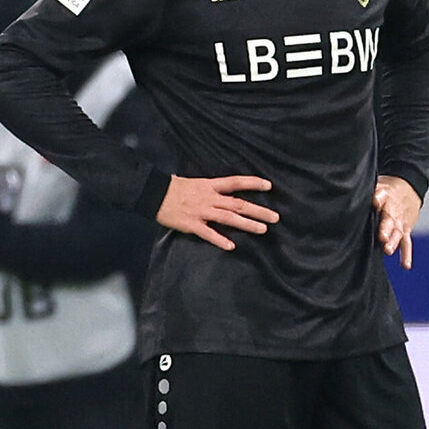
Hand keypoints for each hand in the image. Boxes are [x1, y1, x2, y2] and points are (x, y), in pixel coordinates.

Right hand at [156, 173, 278, 251]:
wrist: (152, 194)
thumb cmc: (172, 188)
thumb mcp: (195, 183)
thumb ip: (211, 189)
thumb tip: (224, 191)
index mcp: (210, 186)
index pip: (235, 182)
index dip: (252, 183)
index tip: (269, 186)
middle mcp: (209, 198)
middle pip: (238, 204)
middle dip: (258, 211)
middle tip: (275, 217)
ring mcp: (201, 212)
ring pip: (229, 218)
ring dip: (247, 224)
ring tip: (263, 229)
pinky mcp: (192, 225)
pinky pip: (208, 233)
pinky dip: (220, 240)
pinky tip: (231, 246)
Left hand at [373, 175, 420, 268]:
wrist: (409, 188)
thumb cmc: (387, 190)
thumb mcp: (377, 185)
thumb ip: (367, 192)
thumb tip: (348, 194)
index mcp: (384, 196)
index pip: (381, 196)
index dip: (378, 199)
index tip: (375, 202)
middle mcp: (393, 210)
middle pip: (389, 219)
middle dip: (386, 228)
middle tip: (381, 236)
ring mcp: (400, 222)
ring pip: (397, 232)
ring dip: (393, 242)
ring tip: (388, 250)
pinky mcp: (405, 230)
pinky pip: (406, 243)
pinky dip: (406, 254)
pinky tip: (405, 265)